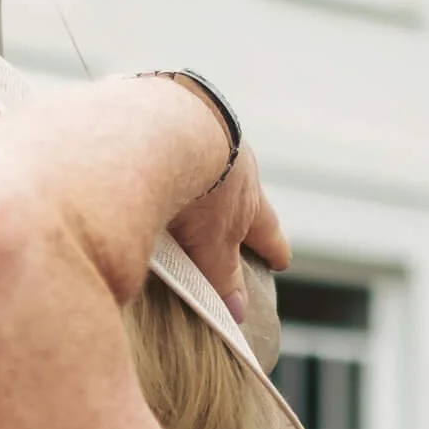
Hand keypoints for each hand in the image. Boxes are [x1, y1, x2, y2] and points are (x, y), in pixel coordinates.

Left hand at [157, 81, 288, 321]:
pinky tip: (148, 158)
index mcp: (249, 197)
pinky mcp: (168, 115)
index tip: (279, 261)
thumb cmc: (199, 189)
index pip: (268, 232)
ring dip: (205, 174)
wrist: (168, 126)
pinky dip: (166, 152)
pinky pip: (172, 138)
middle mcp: (233, 161)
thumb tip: (237, 313)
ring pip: (211, 160)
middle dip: (241, 207)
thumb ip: (222, 275)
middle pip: (243, 190)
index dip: (274, 249)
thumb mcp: (212, 242)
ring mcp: (204, 134)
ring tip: (190, 186)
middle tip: (239, 220)